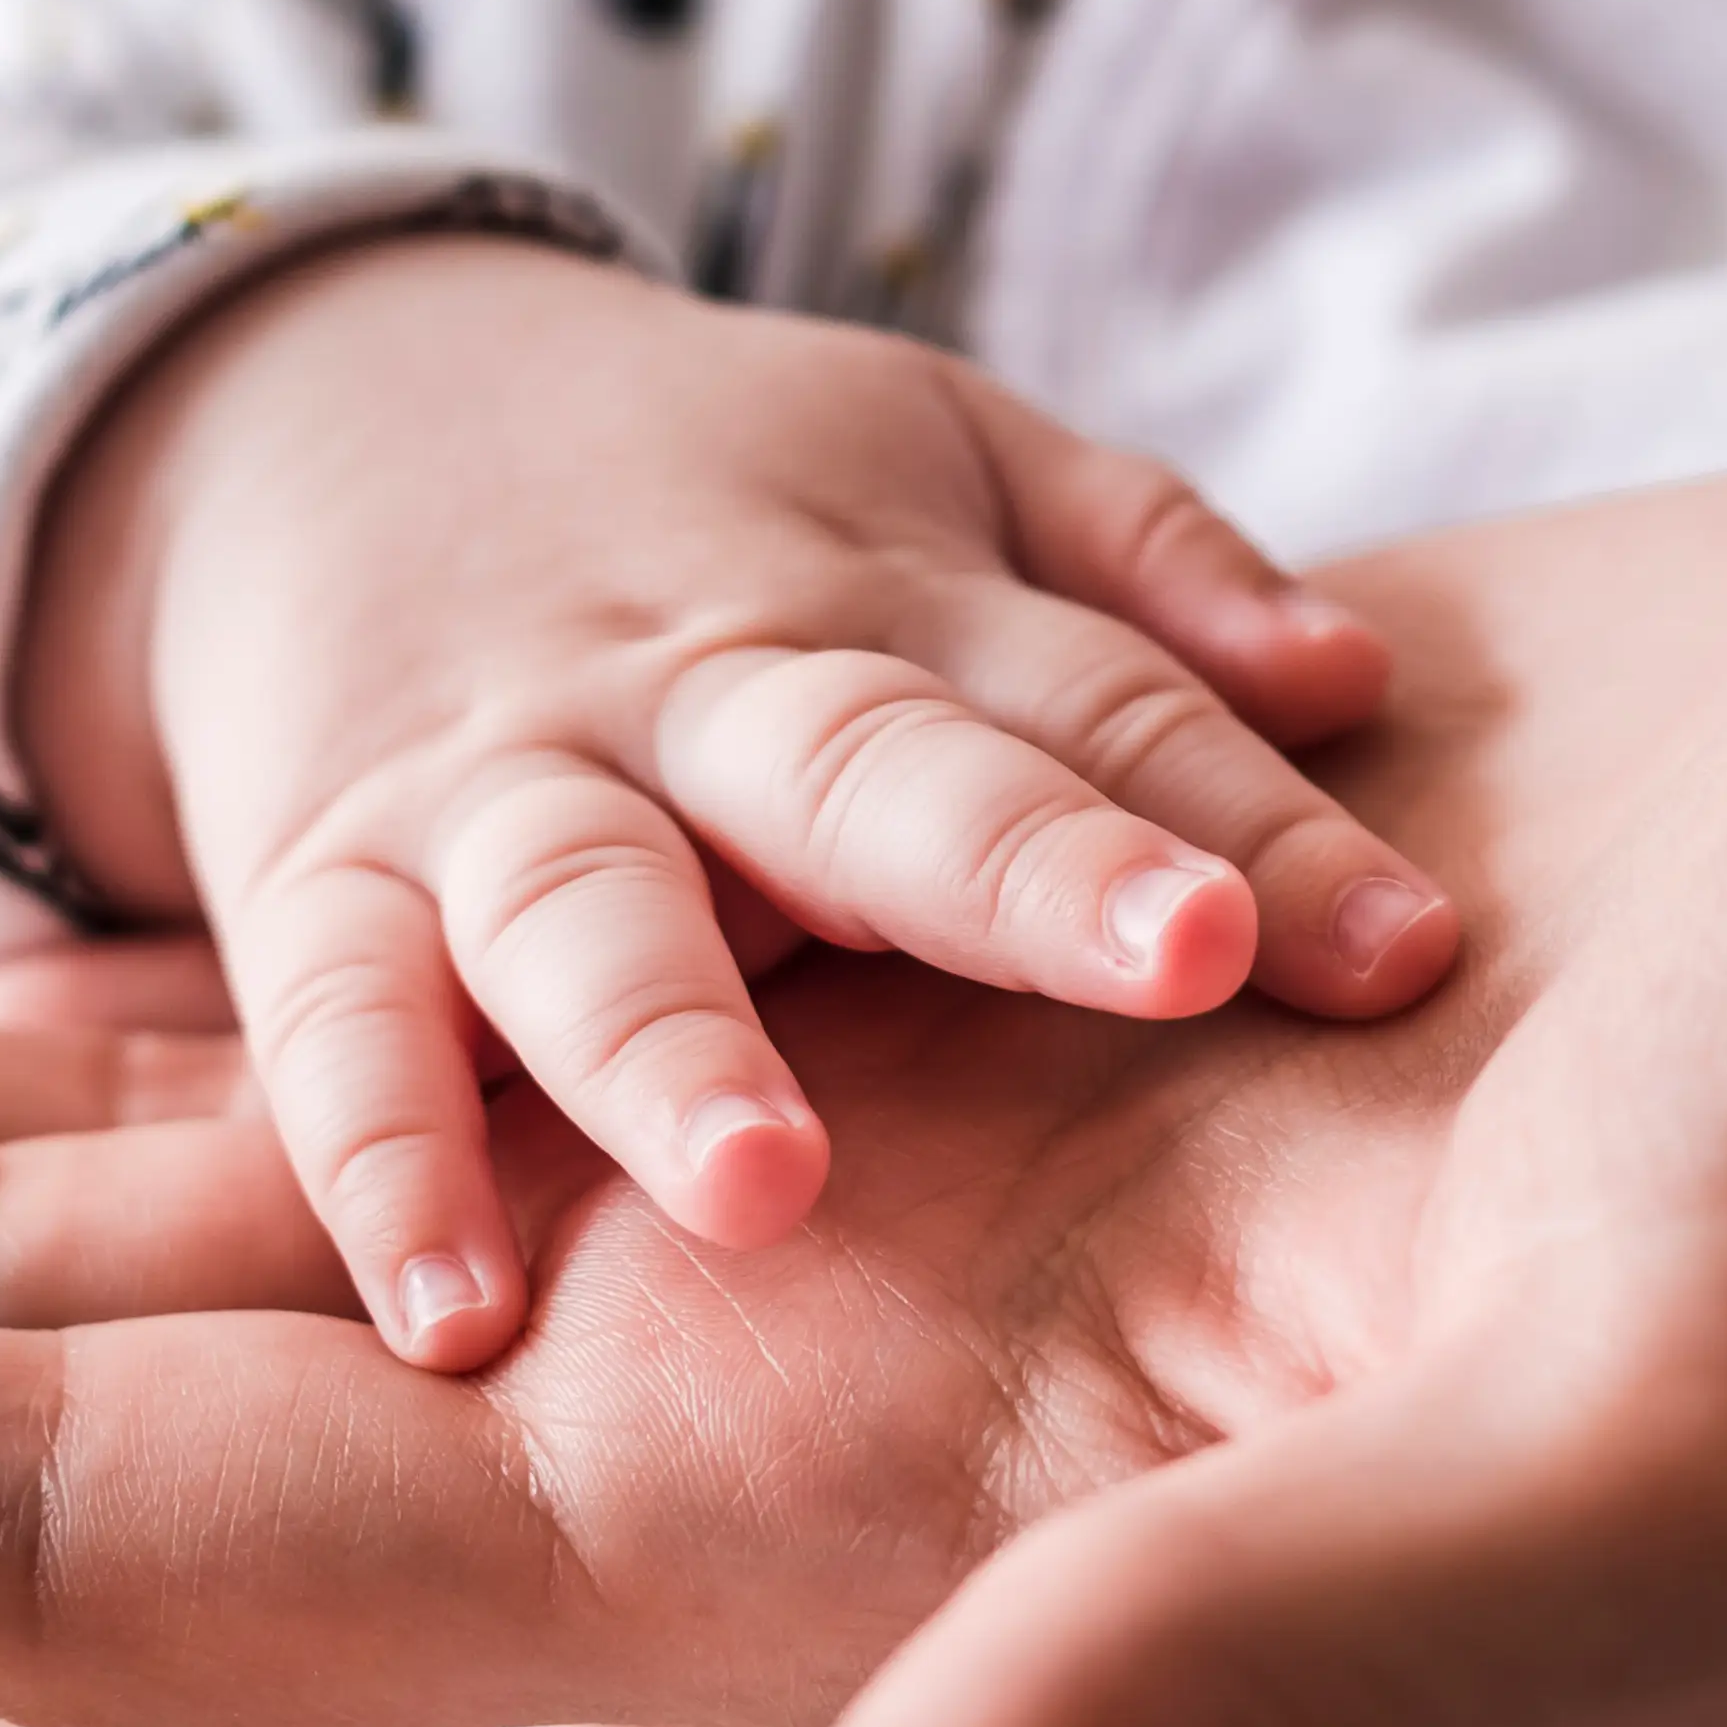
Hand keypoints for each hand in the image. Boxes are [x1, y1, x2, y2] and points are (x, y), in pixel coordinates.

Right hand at [14, 234, 1455, 1365]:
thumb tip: (1361, 686)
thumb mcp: (929, 462)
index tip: (1406, 951)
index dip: (1252, 822)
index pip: (1096, 708)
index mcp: (883, 602)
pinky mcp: (319, 885)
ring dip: (669, 1041)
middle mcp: (695, 691)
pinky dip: (376, 1163)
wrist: (321, 407)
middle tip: (1175, 966)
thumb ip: (1140, 576)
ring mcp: (496, 788)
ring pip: (585, 905)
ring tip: (764, 1193)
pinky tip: (449, 1319)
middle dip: (1019, 868)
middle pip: (865, 771)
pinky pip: (337, 1028)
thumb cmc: (696, 492)